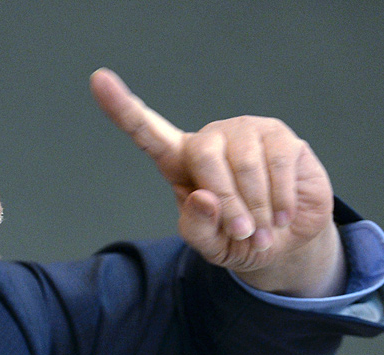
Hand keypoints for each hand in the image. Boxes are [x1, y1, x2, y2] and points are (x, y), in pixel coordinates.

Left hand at [89, 68, 345, 296]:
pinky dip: (279, 201)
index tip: (97, 80)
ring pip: (245, 167)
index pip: (145, 132)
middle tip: (242, 234)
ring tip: (263, 230)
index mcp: (179, 161)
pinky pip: (277, 165)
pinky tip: (282, 216)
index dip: (121, 107)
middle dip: (227, 206)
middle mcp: (210, 138)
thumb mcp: (210, 246)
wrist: (286, 239)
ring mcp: (245, 131)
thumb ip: (197, 228)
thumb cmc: (238, 239)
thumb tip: (204, 196)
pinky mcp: (279, 135)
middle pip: (205, 159)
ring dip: (257, 210)